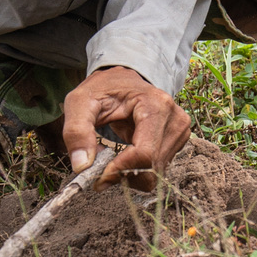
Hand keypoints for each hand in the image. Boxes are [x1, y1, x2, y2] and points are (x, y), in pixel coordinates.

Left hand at [60, 65, 190, 185]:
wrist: (123, 80)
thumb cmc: (103, 88)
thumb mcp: (80, 102)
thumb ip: (77, 131)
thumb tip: (82, 166)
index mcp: (156, 106)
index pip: (145, 153)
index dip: (120, 170)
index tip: (98, 176)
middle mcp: (175, 120)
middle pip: (151, 167)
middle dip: (122, 174)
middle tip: (100, 167)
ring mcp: (179, 132)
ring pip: (154, 174)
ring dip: (129, 175)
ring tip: (112, 157)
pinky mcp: (177, 142)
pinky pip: (156, 171)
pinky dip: (136, 171)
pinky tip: (124, 157)